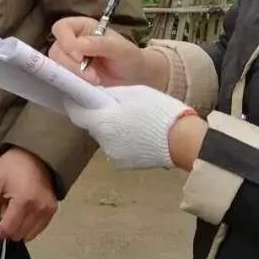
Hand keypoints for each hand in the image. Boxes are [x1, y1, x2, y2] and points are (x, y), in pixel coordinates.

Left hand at [0, 148, 57, 242]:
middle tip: (4, 214)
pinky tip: (23, 214)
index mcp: (23, 201)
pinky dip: (29, 227)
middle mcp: (38, 209)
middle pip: (20, 234)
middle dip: (9, 229)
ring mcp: (48, 211)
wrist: (36, 155)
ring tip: (14, 212)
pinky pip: (39, 228)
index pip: (9, 229)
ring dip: (19, 229)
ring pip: (30, 234)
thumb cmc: (12, 166)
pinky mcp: (53, 210)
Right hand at [50, 16, 168, 89]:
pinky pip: (63, 77)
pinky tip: (90, 83)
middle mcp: (73, 40)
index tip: (81, 56)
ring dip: (74, 74)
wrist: (134, 75)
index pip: (61, 28)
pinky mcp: (72, 73)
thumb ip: (99, 44)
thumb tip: (77, 46)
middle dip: (72, 65)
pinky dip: (75, 81)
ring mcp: (71, 58)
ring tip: (95, 79)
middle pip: (56, 49)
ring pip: (57, 65)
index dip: (66, 41)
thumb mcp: (119, 48)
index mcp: (82, 27)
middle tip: (92, 75)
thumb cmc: (129, 56)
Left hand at [64, 86, 196, 169]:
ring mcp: (114, 155)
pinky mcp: (125, 164)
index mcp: (103, 122)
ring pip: (106, 137)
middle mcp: (103, 141)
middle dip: (99, 116)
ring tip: (133, 121)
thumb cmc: (159, 112)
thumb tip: (96, 96)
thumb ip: (110, 95)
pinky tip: (140, 134)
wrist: (183, 141)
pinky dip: (123, 141)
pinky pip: (117, 148)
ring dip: (113, 129)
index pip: (76, 113)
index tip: (76, 96)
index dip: (75, 103)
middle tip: (115, 106)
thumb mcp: (133, 93)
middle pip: (93, 125)